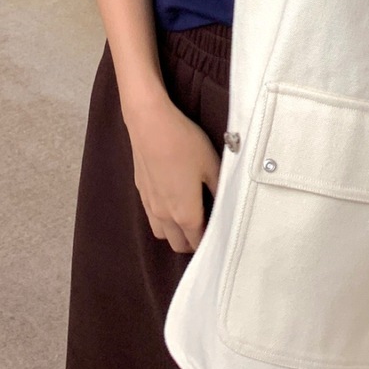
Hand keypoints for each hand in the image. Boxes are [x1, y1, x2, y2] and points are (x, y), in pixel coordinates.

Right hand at [123, 91, 221, 253]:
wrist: (149, 123)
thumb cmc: (184, 143)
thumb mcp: (212, 164)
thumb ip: (220, 189)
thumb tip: (228, 206)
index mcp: (186, 214)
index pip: (198, 242)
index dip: (210, 242)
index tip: (220, 234)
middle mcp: (165, 216)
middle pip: (178, 244)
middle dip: (192, 242)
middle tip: (206, 226)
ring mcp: (150, 205)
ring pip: (162, 234)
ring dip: (175, 233)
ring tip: (188, 216)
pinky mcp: (141, 192)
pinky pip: (152, 218)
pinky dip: (163, 220)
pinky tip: (172, 200)